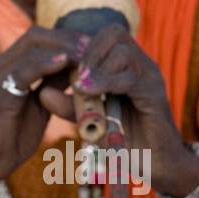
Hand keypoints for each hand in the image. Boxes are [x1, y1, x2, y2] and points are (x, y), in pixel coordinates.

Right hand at [0, 26, 86, 197]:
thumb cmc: (14, 136)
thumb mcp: (40, 103)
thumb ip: (54, 83)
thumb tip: (77, 65)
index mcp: (8, 65)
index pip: (38, 37)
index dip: (66, 38)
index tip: (92, 46)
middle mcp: (0, 65)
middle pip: (36, 36)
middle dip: (68, 39)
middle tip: (93, 48)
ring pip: (31, 48)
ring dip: (63, 49)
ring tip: (86, 55)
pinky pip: (24, 71)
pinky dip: (46, 64)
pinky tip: (66, 63)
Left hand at [72, 25, 198, 196]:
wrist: (156, 164)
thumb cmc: (125, 141)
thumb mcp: (91, 120)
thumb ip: (69, 105)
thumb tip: (42, 92)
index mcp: (127, 65)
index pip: (104, 35)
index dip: (80, 46)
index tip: (61, 66)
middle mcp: (141, 64)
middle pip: (114, 33)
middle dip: (87, 52)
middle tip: (72, 76)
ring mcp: (150, 77)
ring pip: (122, 52)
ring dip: (96, 67)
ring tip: (79, 87)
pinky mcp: (155, 94)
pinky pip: (131, 78)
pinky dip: (107, 83)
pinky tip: (88, 93)